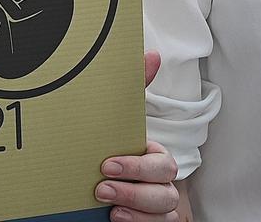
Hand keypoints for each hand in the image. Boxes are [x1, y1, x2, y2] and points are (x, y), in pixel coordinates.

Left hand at [97, 50, 180, 220]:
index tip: (107, 165)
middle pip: (165, 190)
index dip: (137, 166)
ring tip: (107, 205)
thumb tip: (152, 55)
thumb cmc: (115, 156)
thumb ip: (134, 93)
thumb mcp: (119, 127)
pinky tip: (117, 219)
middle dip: (134, 190)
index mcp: (156, 160)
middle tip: (102, 187)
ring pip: (164, 211)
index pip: (161, 163)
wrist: (95, 196)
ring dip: (136, 209)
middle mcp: (162, 185)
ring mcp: (160, 209)